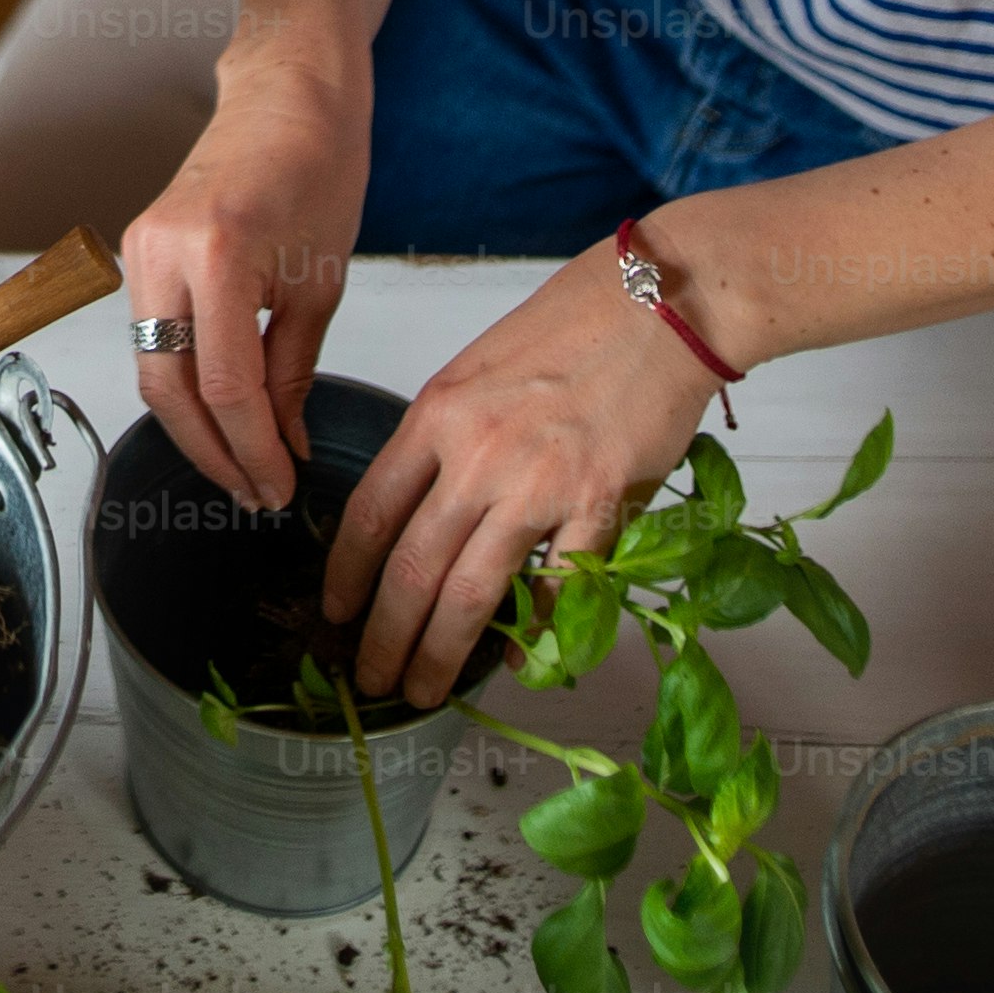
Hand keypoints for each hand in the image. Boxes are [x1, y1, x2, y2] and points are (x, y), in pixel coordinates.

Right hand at [122, 62, 368, 516]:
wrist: (288, 95)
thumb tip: (281, 443)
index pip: (223, 385)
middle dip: (212, 452)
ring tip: (243, 465)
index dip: (251, 449)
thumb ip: (291, 372)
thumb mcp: (320, 284)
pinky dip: (184, 381)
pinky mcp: (139, 249)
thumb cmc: (318, 165)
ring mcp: (140, 248)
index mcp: (217, 254)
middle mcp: (162, 251)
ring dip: (194, 424)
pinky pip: (152, 335)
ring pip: (151, 367)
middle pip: (168, 388)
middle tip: (255, 492)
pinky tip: (222, 412)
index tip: (278, 487)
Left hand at [318, 251, 717, 704]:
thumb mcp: (478, 369)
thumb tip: (424, 507)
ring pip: (471, 590)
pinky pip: (558, 585)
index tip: (335, 610)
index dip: (347, 573)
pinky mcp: (600, 502)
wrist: (657, 305)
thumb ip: (447, 437)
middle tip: (371, 678)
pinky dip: (536, 630)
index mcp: (437, 415)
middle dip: (384, 635)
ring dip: (440, 650)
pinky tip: (519, 660)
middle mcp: (477, 453)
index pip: (372, 511)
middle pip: (411, 566)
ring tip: (423, 687)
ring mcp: (539, 482)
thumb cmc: (572, 326)